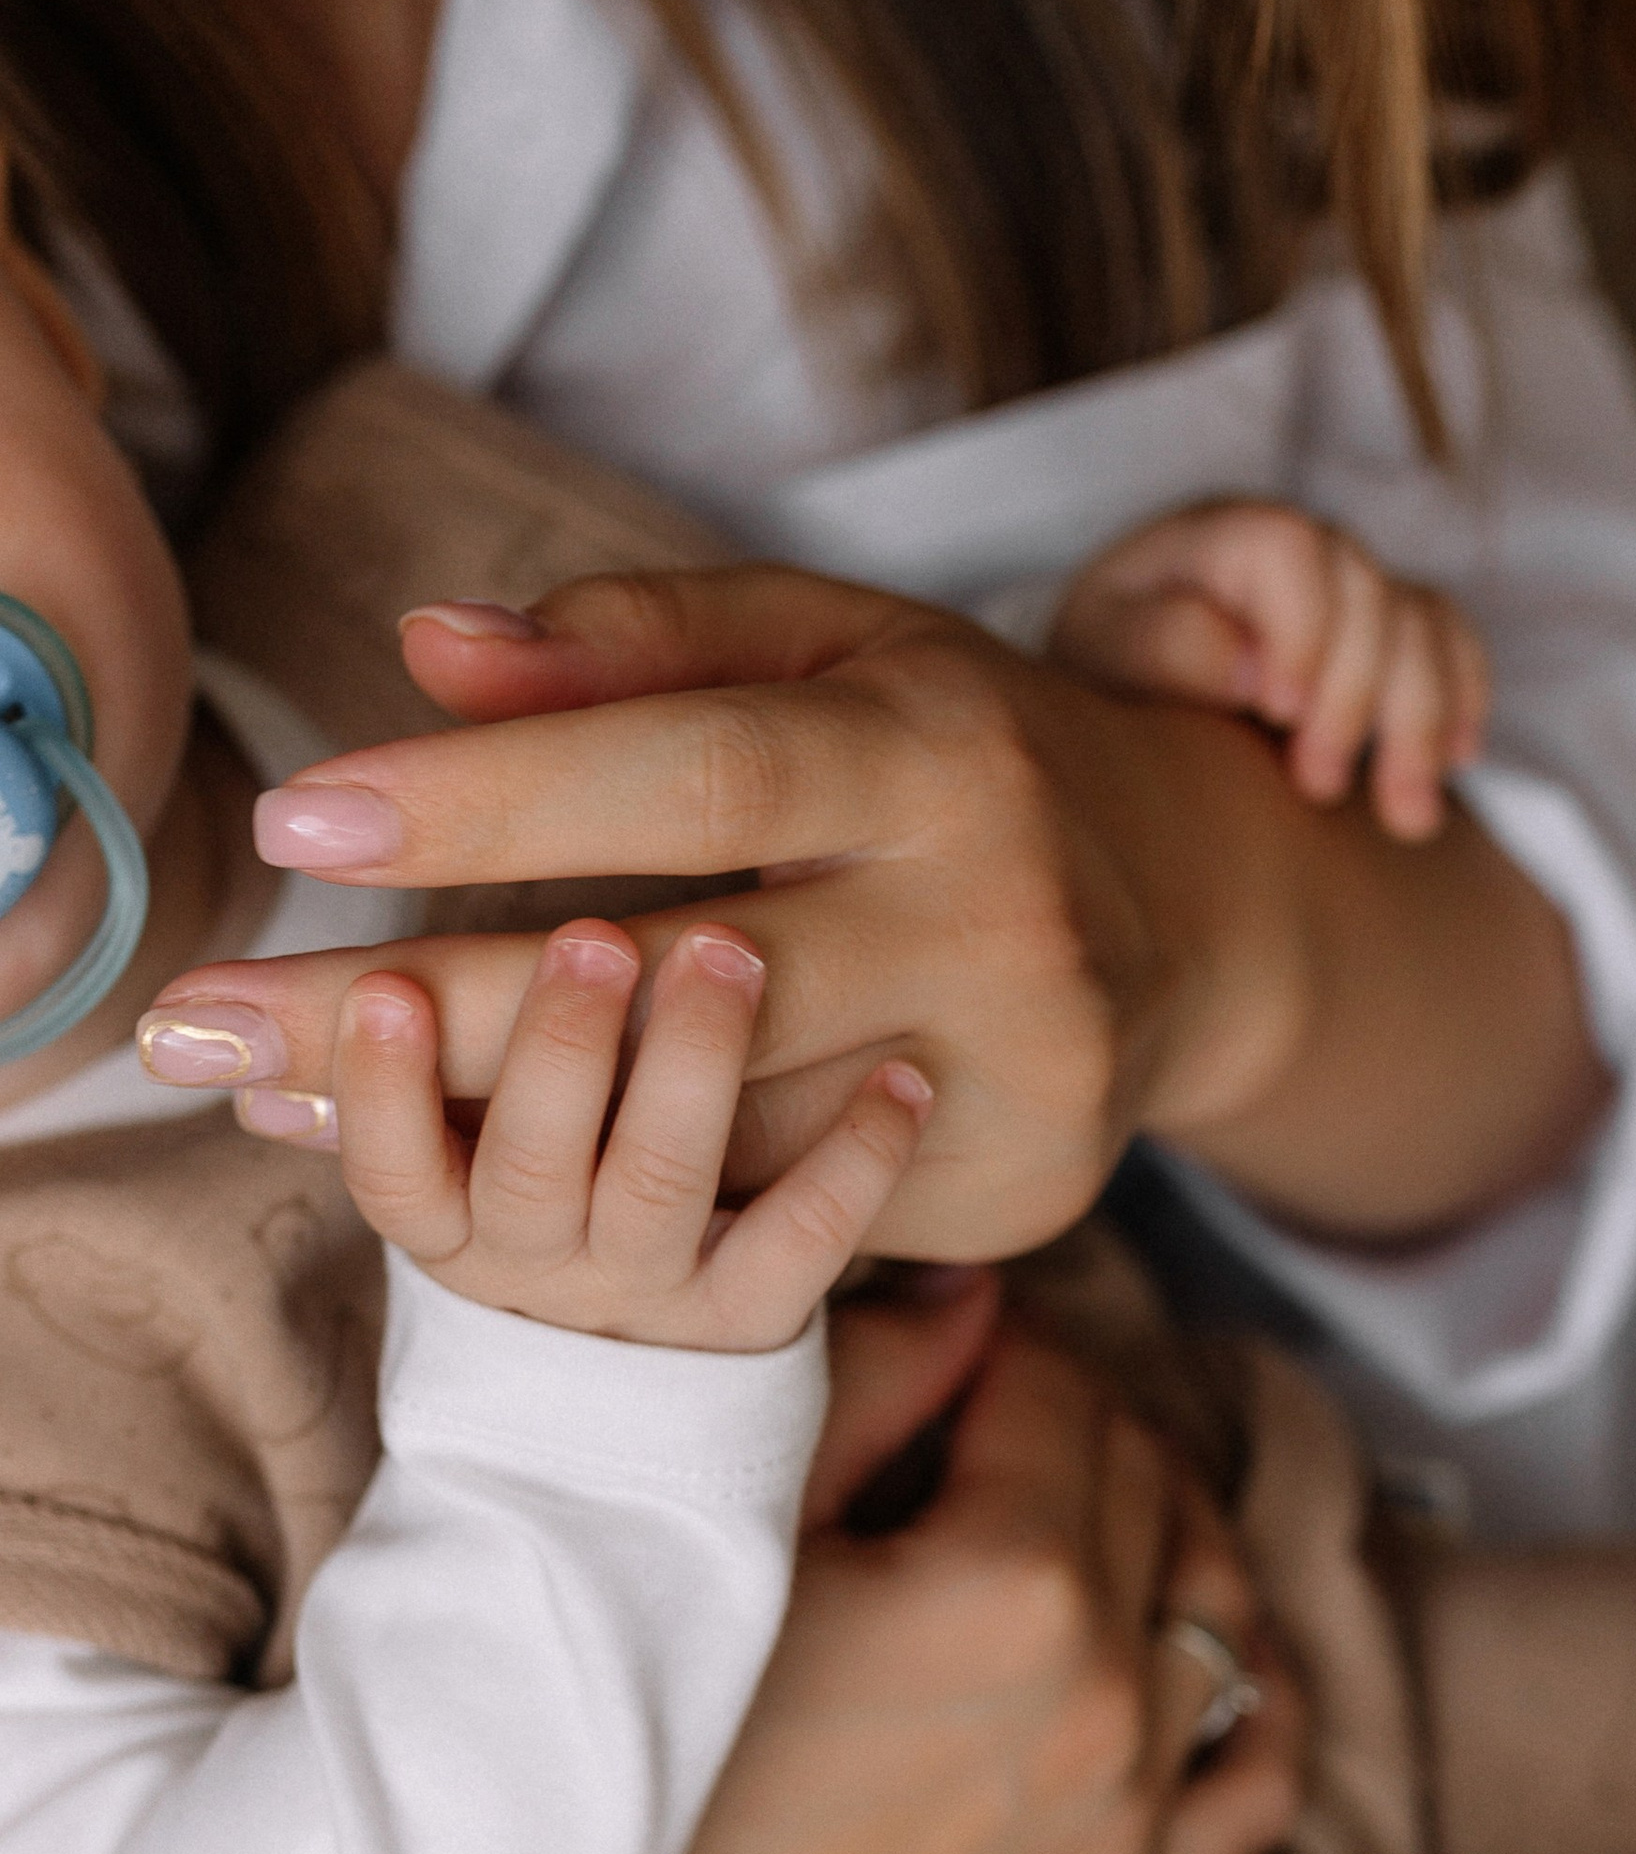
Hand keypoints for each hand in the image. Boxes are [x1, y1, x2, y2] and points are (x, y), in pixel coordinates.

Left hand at [135, 563, 1605, 1250]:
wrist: (1199, 917)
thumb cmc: (963, 755)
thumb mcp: (834, 651)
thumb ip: (637, 646)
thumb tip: (427, 648)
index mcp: (932, 749)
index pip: (692, 770)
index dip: (500, 796)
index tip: (304, 818)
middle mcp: (983, 914)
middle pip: (677, 979)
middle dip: (429, 1003)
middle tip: (217, 1023)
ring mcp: (1007, 1074)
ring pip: (716, 1123)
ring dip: (482, 1122)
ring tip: (280, 1100)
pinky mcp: (1013, 1194)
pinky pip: (788, 1207)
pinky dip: (613, 1194)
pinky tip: (446, 1178)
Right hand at [323, 912, 929, 1349]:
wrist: (660, 1334)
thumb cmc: (565, 1114)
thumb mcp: (486, 1033)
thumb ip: (483, 865)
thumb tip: (442, 656)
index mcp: (442, 1183)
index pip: (385, 1148)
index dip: (373, 1081)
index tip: (387, 993)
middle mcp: (534, 1246)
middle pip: (526, 1163)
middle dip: (548, 1052)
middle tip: (594, 942)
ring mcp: (648, 1282)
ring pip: (659, 1187)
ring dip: (687, 1077)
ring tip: (731, 959)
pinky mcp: (760, 1303)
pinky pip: (804, 1249)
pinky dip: (851, 1168)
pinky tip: (900, 1083)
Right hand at [461, 1308, 1306, 1853]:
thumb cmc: (612, 1749)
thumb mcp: (721, 1532)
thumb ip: (868, 1387)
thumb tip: (976, 1295)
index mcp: (1012, 1589)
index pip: (1055, 1387)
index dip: (990, 1342)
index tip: (934, 1347)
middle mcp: (1104, 1703)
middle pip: (1142, 1480)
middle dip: (1066, 1422)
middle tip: (974, 1421)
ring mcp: (1124, 1817)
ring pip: (1220, 1602)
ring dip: (1160, 1528)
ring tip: (1066, 1509)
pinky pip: (1259, 1775)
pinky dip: (1248, 1691)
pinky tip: (1194, 1643)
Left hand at [1049, 505, 1490, 843]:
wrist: (1133, 697)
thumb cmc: (1109, 675)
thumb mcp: (1101, 661)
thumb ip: (1163, 649)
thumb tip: (1249, 666)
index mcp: (1218, 537)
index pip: (1289, 549)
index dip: (1300, 629)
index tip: (1279, 712)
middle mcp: (1298, 549)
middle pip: (1368, 593)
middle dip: (1356, 700)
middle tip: (1318, 788)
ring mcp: (1351, 587)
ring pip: (1422, 625)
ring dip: (1423, 724)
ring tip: (1405, 818)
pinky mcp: (1389, 631)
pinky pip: (1451, 642)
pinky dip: (1462, 699)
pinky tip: (1456, 762)